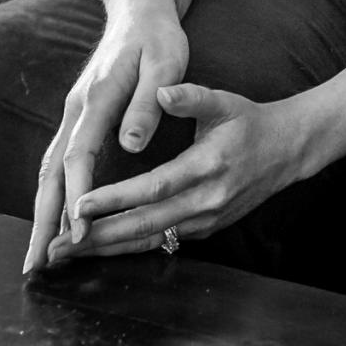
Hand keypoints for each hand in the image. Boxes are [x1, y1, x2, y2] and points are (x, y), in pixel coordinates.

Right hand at [22, 0, 187, 274]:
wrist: (139, 9)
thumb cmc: (158, 37)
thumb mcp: (165, 63)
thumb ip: (149, 104)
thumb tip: (131, 145)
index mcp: (97, 99)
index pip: (78, 157)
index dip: (76, 197)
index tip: (78, 233)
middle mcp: (76, 111)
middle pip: (49, 174)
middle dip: (41, 221)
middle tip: (34, 265)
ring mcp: (72, 116)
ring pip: (48, 172)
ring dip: (41, 215)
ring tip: (36, 258)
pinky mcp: (78, 121)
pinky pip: (58, 166)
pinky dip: (51, 198)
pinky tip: (53, 224)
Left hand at [51, 84, 318, 260]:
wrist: (287, 150)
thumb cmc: (249, 121)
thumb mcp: (224, 101)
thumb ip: (191, 97)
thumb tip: (161, 92)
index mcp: (208, 166)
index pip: (154, 187)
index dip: (116, 199)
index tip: (80, 205)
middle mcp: (207, 200)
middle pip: (146, 225)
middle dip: (98, 237)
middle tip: (57, 245)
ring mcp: (207, 220)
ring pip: (150, 240)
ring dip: (108, 248)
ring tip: (68, 254)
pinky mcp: (205, 230)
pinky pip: (161, 242)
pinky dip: (129, 246)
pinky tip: (100, 248)